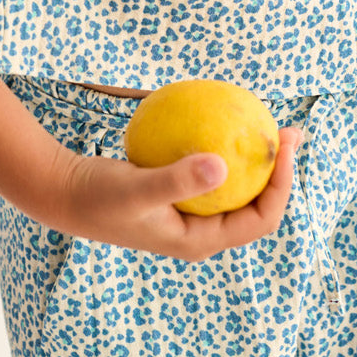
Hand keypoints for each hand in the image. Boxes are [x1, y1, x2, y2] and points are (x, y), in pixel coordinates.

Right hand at [48, 125, 304, 261]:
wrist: (65, 193)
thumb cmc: (98, 196)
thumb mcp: (137, 188)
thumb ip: (178, 179)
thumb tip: (222, 164)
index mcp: (201, 241)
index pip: (260, 220)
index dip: (282, 186)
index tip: (284, 146)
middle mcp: (202, 231)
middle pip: (257, 203)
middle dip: (280, 170)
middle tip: (291, 131)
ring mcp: (192, 213)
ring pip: (238, 185)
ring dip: (258, 158)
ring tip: (271, 122)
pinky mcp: (180, 192)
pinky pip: (214, 168)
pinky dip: (227, 146)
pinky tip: (228, 115)